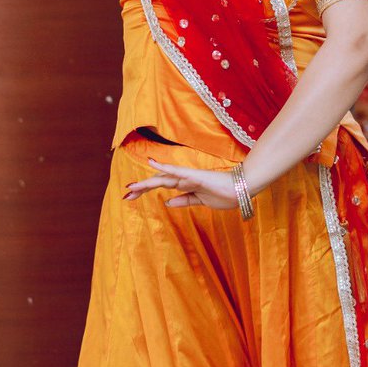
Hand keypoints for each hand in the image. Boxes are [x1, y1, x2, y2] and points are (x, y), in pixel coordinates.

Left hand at [124, 158, 238, 210]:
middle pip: (158, 182)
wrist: (242, 189)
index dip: (146, 191)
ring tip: (131, 187)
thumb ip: (184, 200)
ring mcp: (189, 176)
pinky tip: (152, 164)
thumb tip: (168, 202)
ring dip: (147, 183)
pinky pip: (177, 171)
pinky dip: (164, 168)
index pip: (162, 187)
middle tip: (126, 195)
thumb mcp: (200, 202)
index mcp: (185, 186)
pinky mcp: (195, 176)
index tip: (131, 197)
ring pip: (163, 178)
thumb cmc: (225, 194)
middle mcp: (184, 179)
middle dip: (142, 189)